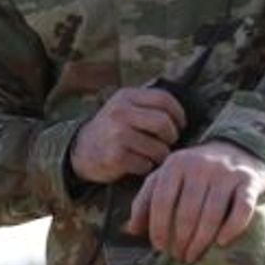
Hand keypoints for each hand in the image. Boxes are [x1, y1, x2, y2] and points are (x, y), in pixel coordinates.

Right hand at [69, 87, 185, 184]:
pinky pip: (146, 164)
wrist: (81, 150)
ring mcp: (118, 135)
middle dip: (171, 137)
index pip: (164, 99)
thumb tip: (183, 115)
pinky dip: (145, 167)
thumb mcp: (124, 107)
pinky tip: (136, 163)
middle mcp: (121, 113)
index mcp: (126, 96)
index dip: (178, 114)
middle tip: (166, 142)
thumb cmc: (112, 129)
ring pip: (159, 148)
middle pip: (164, 124)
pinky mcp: (116, 157)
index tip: (180, 125)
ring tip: (150, 155)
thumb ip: (147, 105)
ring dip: (159, 155)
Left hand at [126, 140, 264, 262]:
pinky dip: (232, 228)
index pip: (162, 200)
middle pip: (187, 212)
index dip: (158, 227)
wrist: (239, 149)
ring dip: (201, 241)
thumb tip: (130, 230)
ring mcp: (226, 173)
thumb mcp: (166, 178)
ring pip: (212, 214)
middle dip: (180, 240)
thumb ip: (146, 200)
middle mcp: (200, 165)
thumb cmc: (195, 172)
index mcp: (175, 164)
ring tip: (193, 256)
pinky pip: (242, 209)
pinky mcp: (249, 181)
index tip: (159, 247)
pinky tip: (222, 243)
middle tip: (178, 257)